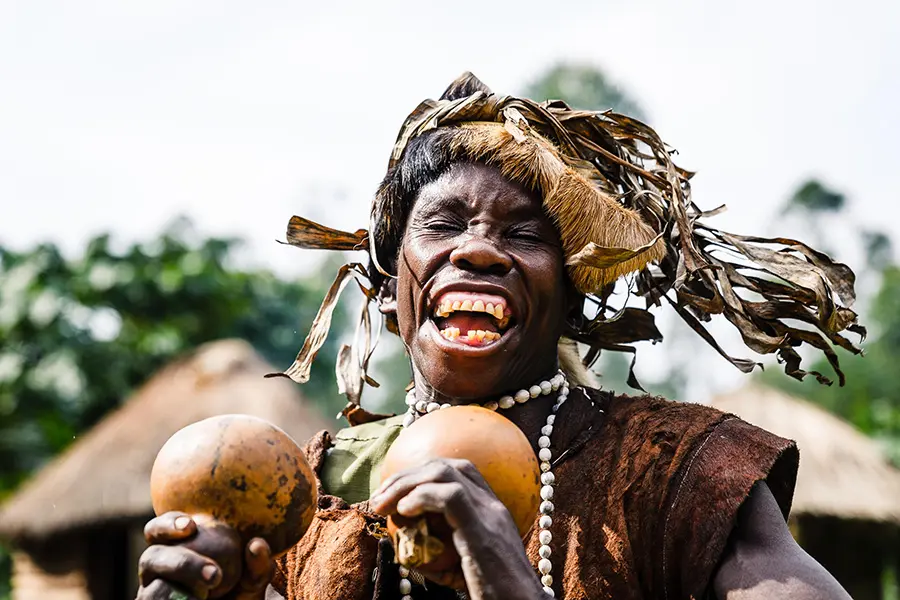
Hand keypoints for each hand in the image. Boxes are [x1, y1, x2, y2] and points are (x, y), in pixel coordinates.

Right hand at [136, 512, 274, 599]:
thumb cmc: (237, 592)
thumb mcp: (252, 581)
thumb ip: (258, 566)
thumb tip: (256, 545)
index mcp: (176, 546)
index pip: (159, 528)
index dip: (169, 524)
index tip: (190, 526)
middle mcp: (157, 568)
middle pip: (151, 557)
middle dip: (183, 564)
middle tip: (214, 575)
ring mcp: (151, 592)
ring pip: (152, 590)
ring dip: (177, 594)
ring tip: (202, 598)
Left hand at [370, 458, 544, 599]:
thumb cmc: (495, 596)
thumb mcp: (468, 568)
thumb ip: (445, 553)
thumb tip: (409, 551)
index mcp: (491, 511)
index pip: (458, 471)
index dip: (422, 473)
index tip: (396, 491)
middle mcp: (492, 506)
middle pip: (446, 465)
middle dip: (406, 475)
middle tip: (380, 497)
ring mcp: (489, 514)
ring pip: (444, 472)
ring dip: (406, 483)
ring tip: (384, 503)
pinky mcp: (482, 530)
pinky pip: (448, 497)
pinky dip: (420, 497)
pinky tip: (403, 511)